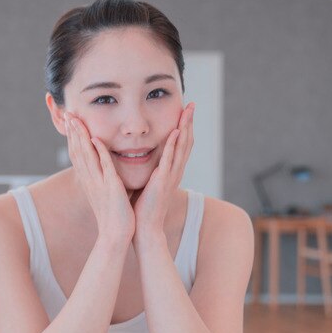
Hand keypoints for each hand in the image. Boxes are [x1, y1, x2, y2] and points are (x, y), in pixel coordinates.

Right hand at [64, 112, 135, 244]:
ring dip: (81, 137)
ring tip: (76, 120)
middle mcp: (90, 179)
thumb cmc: (113, 216)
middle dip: (72, 132)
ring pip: (86, 155)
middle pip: (77, 151)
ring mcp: (99, 183)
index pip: (77, 154)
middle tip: (67, 113)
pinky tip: (96, 139)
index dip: (73, 137)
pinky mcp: (110, 187)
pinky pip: (104, 166)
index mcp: (88, 180)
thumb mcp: (104, 193)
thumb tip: (103, 169)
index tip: (70, 122)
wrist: (115, 235)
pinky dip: (99, 152)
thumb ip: (103, 179)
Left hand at [132, 103, 194, 241]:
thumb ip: (149, 170)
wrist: (143, 228)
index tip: (184, 111)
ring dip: (185, 128)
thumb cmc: (142, 207)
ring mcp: (170, 176)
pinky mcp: (162, 182)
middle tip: (191, 104)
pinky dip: (173, 146)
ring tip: (187, 111)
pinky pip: (169, 160)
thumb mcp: (147, 182)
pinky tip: (175, 132)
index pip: (180, 145)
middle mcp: (174, 172)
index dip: (183, 127)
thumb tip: (140, 157)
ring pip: (181, 148)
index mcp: (170, 171)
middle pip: (185, 142)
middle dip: (188, 122)